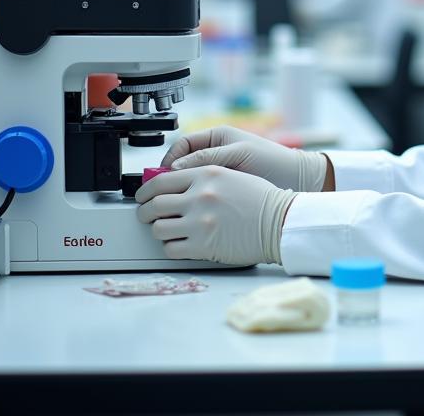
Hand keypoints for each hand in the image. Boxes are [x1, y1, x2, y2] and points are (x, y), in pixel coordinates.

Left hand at [135, 166, 294, 266]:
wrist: (280, 221)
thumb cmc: (261, 199)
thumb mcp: (231, 174)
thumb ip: (202, 176)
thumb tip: (173, 183)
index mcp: (206, 174)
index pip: (161, 180)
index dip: (146, 190)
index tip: (143, 196)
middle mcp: (199, 196)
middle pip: (154, 205)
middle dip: (145, 212)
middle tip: (147, 215)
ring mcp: (199, 222)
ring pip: (157, 228)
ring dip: (158, 230)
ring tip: (166, 230)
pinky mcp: (202, 246)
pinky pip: (170, 248)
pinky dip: (170, 247)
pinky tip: (179, 244)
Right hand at [162, 125, 328, 191]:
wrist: (298, 180)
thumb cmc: (273, 160)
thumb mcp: (238, 153)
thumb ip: (208, 157)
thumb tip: (176, 167)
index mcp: (218, 137)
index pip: (183, 145)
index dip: (169, 159)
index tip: (161, 175)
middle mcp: (216, 154)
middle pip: (182, 164)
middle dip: (169, 177)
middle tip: (159, 193)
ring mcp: (220, 173)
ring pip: (190, 181)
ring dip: (179, 191)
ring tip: (172, 203)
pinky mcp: (225, 191)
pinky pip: (202, 194)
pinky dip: (193, 200)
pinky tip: (190, 210)